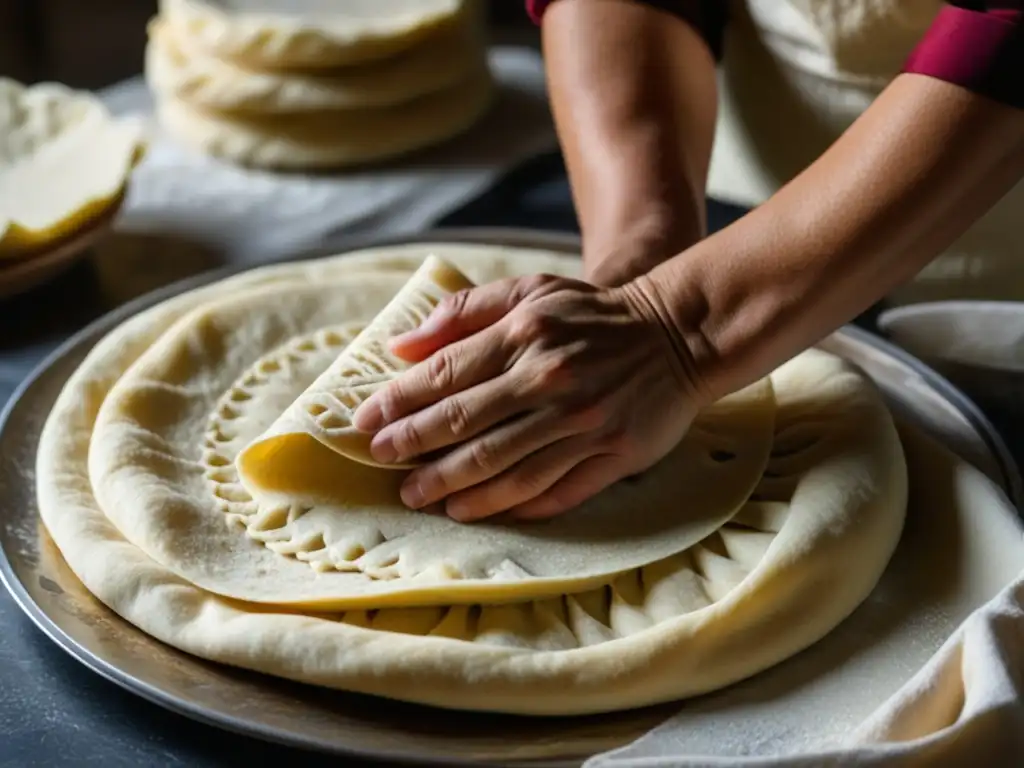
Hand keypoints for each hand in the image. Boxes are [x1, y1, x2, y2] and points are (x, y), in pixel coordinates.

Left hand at [352, 274, 701, 521]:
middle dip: (413, 449)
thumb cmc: (594, 315)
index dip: (398, 403)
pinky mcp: (613, 456)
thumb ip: (465, 311)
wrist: (680, 335)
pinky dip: (512, 505)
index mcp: (526, 335)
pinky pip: (554, 491)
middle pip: (465, 425)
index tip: (365, 423)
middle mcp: (550, 380)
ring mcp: (584, 424)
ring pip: (504, 467)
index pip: (445, 374)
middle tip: (381, 465)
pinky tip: (479, 511)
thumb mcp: (532, 291)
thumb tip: (400, 345)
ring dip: (453, 486)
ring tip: (420, 497)